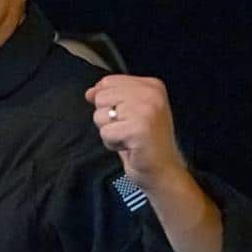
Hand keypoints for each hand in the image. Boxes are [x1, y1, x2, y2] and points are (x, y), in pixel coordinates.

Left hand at [85, 75, 188, 192]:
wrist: (162, 169)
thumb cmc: (144, 141)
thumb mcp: (129, 111)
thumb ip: (111, 96)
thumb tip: (90, 92)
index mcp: (151, 85)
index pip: (108, 82)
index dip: (107, 102)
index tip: (125, 115)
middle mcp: (151, 94)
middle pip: (101, 97)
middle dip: (107, 118)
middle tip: (129, 128)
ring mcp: (146, 111)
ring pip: (100, 115)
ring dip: (110, 131)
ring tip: (129, 137)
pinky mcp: (139, 129)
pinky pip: (105, 133)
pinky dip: (112, 143)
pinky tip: (130, 146)